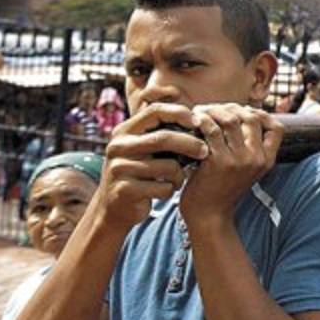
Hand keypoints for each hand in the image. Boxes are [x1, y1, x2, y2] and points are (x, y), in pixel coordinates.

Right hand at [93, 103, 207, 232]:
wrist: (114, 207)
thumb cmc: (140, 173)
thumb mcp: (145, 150)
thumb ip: (163, 134)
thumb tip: (200, 120)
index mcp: (124, 131)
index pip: (154, 111)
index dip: (179, 113)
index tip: (198, 122)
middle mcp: (118, 146)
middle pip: (163, 138)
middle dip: (190, 144)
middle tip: (205, 151)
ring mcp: (119, 169)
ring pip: (168, 166)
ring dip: (180, 174)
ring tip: (177, 179)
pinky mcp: (125, 190)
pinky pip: (163, 187)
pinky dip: (171, 190)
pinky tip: (165, 191)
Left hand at [180, 104, 282, 229]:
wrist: (209, 215)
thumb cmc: (222, 189)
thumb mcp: (246, 170)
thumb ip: (249, 148)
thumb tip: (241, 117)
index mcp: (267, 160)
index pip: (276, 127)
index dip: (260, 114)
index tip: (241, 113)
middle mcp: (257, 159)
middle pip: (251, 117)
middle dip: (231, 107)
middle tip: (212, 109)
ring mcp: (239, 160)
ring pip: (231, 119)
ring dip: (213, 110)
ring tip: (200, 112)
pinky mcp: (219, 162)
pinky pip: (211, 130)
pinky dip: (201, 120)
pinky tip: (193, 121)